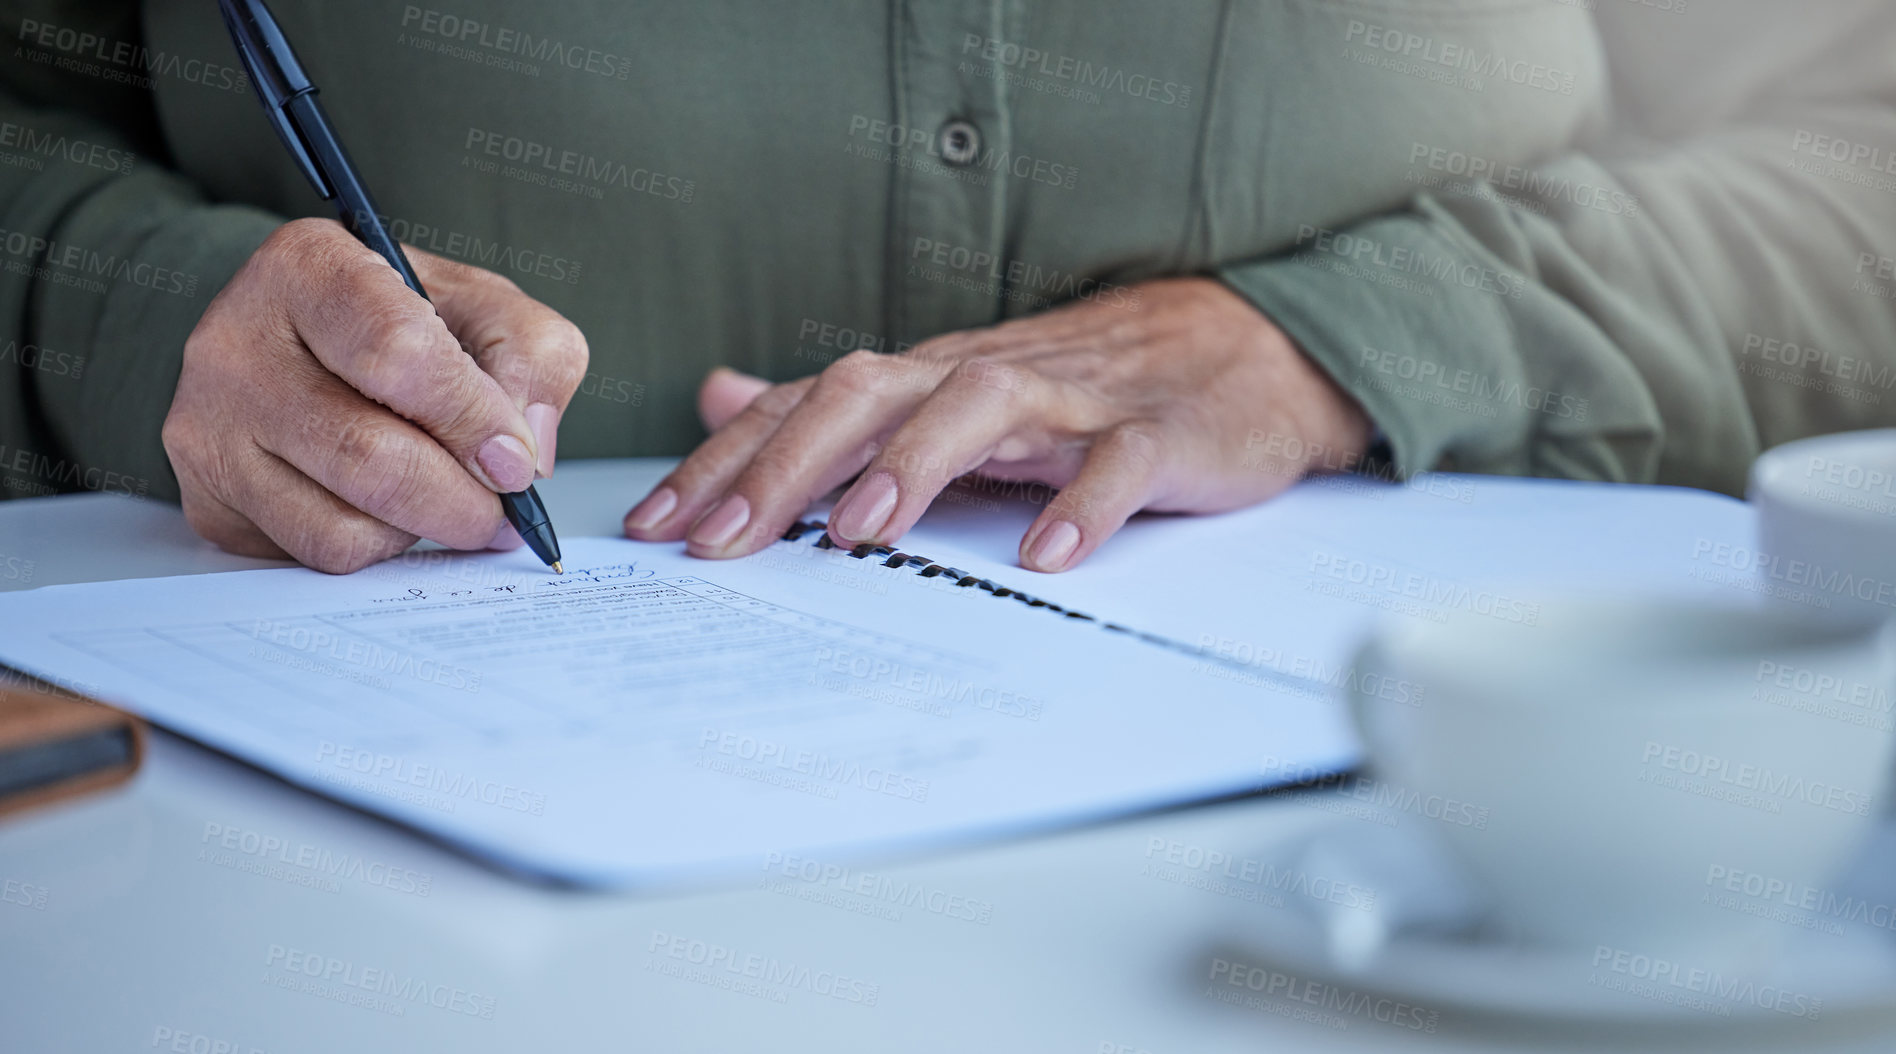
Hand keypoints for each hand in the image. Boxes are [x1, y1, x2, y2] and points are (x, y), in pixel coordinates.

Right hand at [163, 218, 588, 572]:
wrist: (310, 343)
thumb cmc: (404, 322)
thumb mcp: (486, 307)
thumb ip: (533, 358)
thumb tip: (523, 453)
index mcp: (307, 267)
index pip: (397, 355)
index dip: (473, 419)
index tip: (515, 460)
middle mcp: (236, 343)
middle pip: (368, 456)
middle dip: (461, 500)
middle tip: (501, 510)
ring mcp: (210, 427)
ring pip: (340, 526)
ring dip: (420, 530)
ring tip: (446, 500)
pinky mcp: (209, 499)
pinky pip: (314, 555)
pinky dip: (376, 548)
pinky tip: (389, 511)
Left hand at [624, 277, 1370, 571]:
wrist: (1240, 349)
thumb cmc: (1082, 387)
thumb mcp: (947, 392)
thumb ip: (837, 408)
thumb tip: (721, 399)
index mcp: (928, 378)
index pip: (807, 406)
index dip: (727, 462)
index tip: (654, 528)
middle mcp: (983, 378)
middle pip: (869, 395)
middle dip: (787, 465)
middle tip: (722, 541)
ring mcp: (1070, 403)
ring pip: (978, 408)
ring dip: (912, 466)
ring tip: (857, 532)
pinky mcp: (1157, 435)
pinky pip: (1117, 465)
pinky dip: (1082, 504)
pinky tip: (1045, 555)